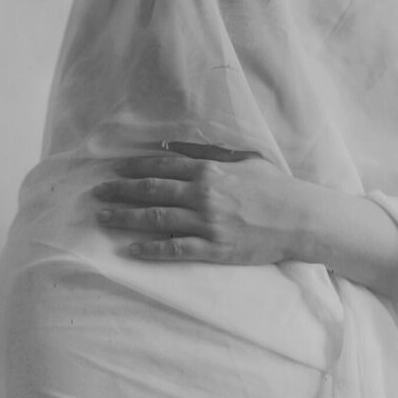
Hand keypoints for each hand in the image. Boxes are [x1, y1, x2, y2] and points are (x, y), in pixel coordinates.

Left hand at [90, 142, 315, 264]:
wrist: (299, 217)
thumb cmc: (273, 186)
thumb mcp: (242, 159)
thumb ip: (206, 152)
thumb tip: (171, 147)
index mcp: (209, 170)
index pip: (162, 167)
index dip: (135, 167)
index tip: (114, 169)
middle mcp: (203, 194)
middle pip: (151, 191)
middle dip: (120, 191)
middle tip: (98, 193)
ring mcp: (207, 223)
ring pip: (156, 219)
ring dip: (126, 218)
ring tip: (103, 218)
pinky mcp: (214, 249)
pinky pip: (175, 250)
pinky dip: (150, 249)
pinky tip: (130, 249)